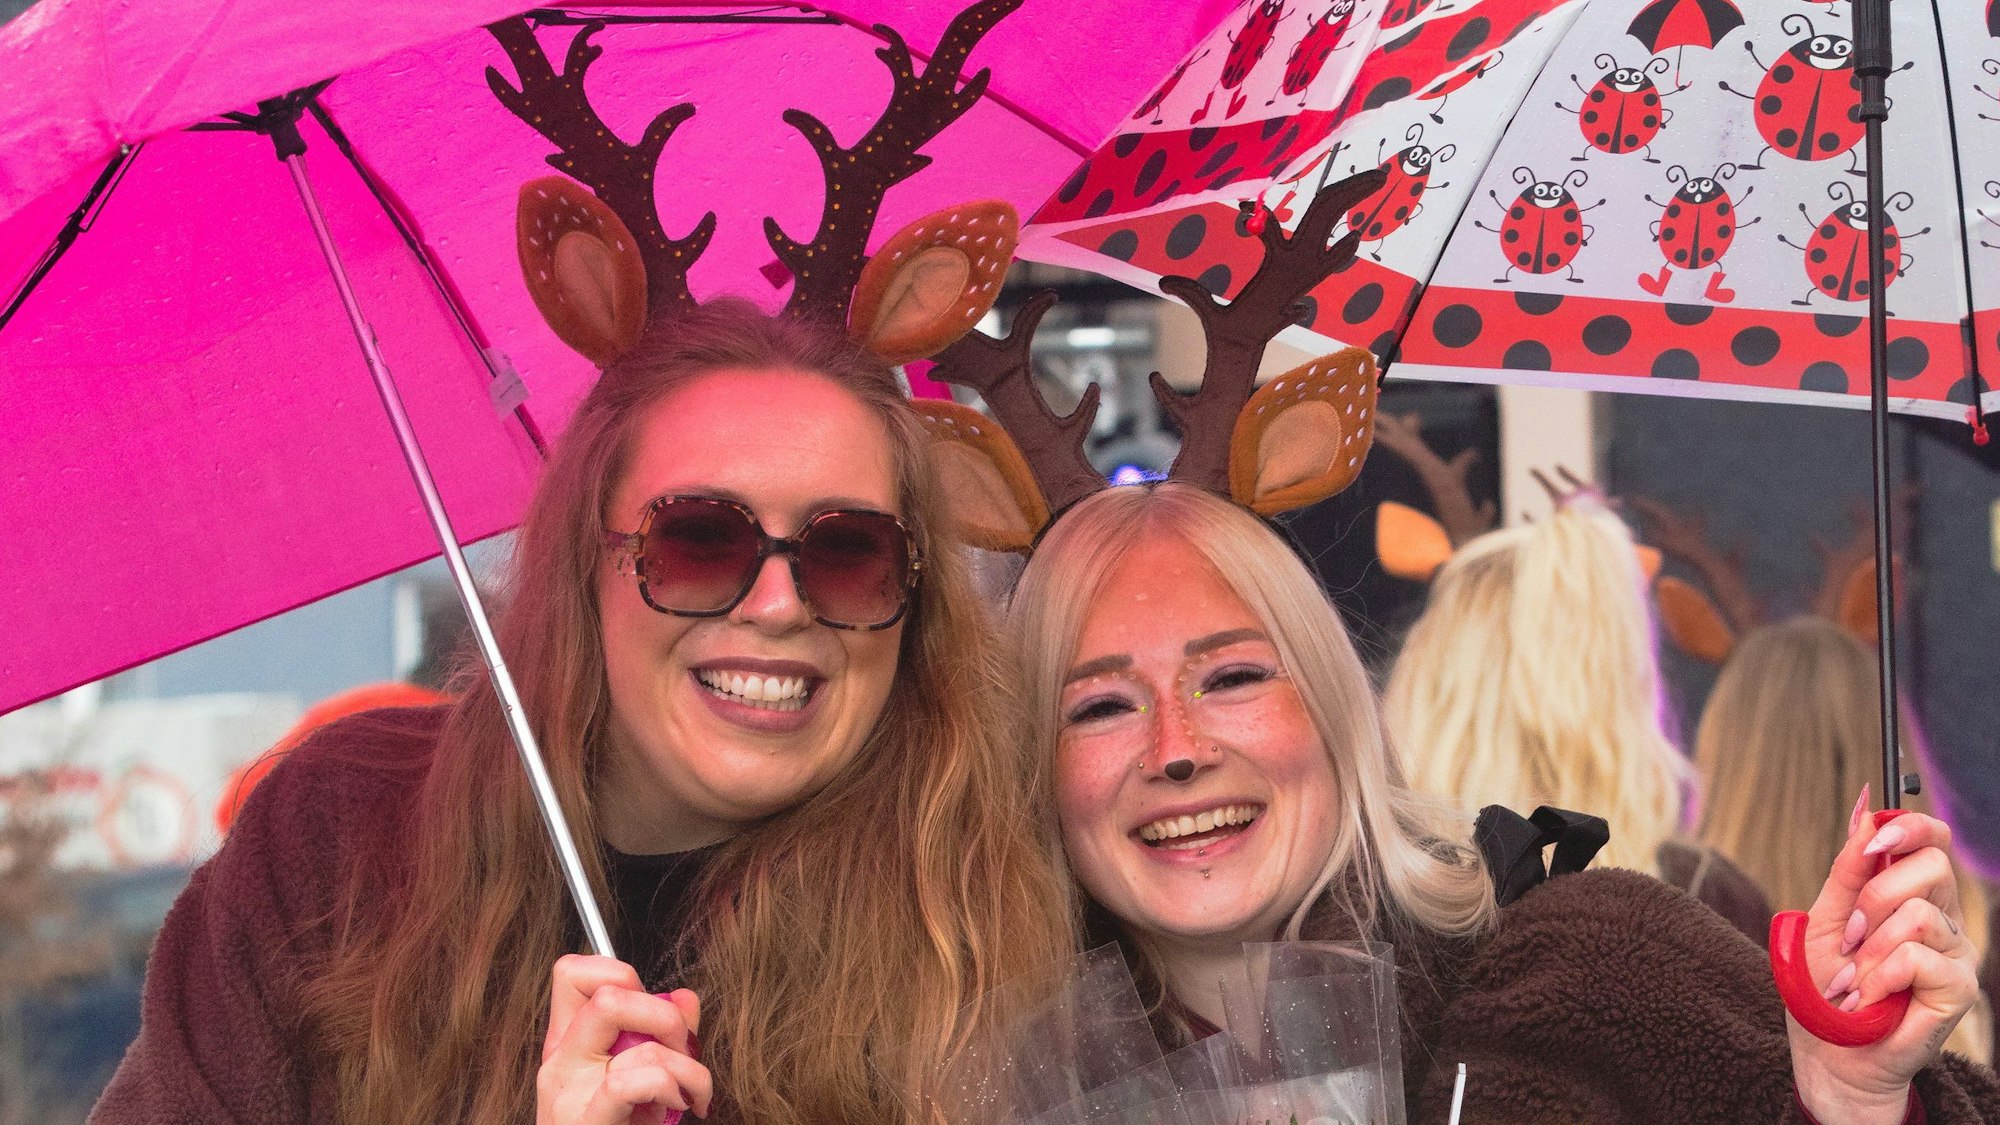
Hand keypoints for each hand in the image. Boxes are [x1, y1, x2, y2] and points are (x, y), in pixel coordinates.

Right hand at [537, 954, 712, 1124]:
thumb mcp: (643, 1078)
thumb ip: (663, 1033)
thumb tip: (685, 998)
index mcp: (569, 1043)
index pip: (572, 972)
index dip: (620, 972)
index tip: (648, 1012)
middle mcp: (560, 1061)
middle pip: (610, 993)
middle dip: (668, 1017)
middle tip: (682, 1052)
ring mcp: (567, 1093)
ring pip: (638, 1041)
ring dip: (687, 1067)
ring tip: (689, 1094)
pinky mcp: (584, 1122)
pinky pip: (631, 1081)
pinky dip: (669, 1087)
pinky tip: (677, 1107)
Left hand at [1789, 795, 1979, 1124]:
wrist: (1829, 1052)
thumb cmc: (1827, 987)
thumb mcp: (1826, 918)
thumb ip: (1848, 870)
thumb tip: (1867, 812)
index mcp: (1912, 895)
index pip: (1934, 840)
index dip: (1910, 827)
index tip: (1874, 838)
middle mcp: (1943, 918)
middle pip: (1932, 866)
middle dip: (1876, 894)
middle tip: (1852, 935)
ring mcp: (1955, 952)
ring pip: (1919, 913)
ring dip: (1871, 947)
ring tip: (1855, 977)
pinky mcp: (1958, 988)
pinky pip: (1917, 956)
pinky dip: (1879, 976)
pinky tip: (1869, 997)